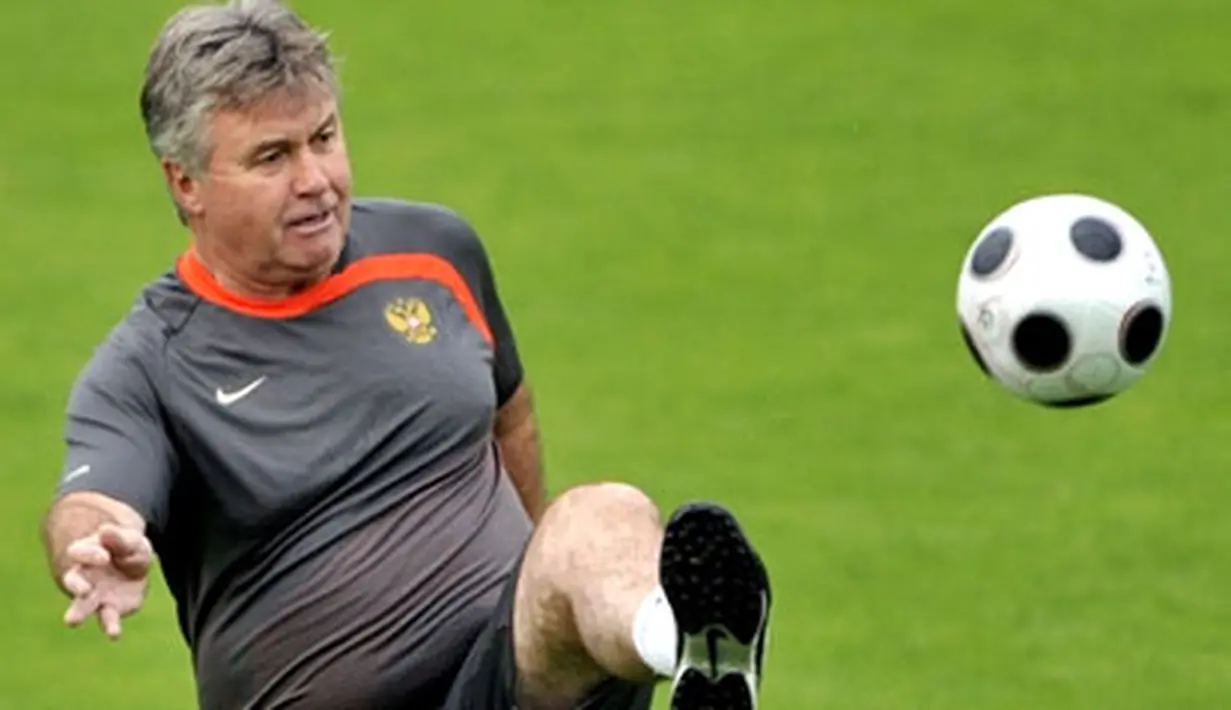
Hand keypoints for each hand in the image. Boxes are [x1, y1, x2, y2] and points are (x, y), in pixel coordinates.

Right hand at [61, 523, 151, 639]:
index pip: (80, 552)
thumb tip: (105, 530)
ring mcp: (95, 595)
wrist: (134, 564)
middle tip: (82, 590)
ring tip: (71, 621)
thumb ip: (118, 538)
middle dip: (76, 586)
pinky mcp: (111, 609)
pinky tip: (114, 635)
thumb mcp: (129, 539)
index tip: (104, 556)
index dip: (90, 554)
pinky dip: (110, 627)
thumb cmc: (126, 548)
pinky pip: (109, 619)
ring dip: (78, 612)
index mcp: (86, 553)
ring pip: (83, 606)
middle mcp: (84, 577)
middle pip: (74, 581)